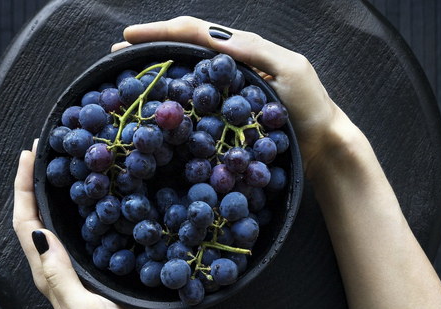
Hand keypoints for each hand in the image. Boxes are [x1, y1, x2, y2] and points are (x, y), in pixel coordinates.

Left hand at [12, 140, 155, 308]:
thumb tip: (39, 231)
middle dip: (31, 182)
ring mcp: (69, 267)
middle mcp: (52, 266)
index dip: (24, 188)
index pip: (25, 222)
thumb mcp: (81, 307)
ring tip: (59, 165)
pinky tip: (86, 197)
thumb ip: (58, 274)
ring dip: (47, 192)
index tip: (30, 156)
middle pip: (32, 216)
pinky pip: (70, 231)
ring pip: (50, 222)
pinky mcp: (86, 267)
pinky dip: (70, 208)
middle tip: (42, 150)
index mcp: (47, 272)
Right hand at [111, 16, 360, 177]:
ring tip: (128, 79)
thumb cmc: (311, 107)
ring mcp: (228, 92)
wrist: (323, 145)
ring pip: (187, 76)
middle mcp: (231, 67)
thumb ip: (255, 52)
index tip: (129, 37)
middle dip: (150, 48)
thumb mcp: (290, 70)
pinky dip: (175, 103)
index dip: (161, 32)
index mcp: (243, 49)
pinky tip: (160, 110)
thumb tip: (215, 40)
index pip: (195, 32)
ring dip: (157, 73)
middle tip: (117, 56)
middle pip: (184, 50)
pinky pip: (197, 105)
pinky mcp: (229, 116)